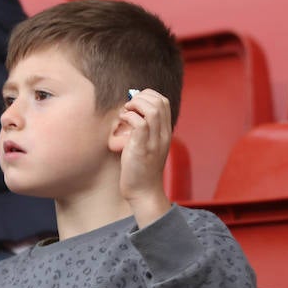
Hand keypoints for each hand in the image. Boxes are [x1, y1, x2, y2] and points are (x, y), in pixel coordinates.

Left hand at [117, 88, 172, 226]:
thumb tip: (131, 111)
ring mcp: (154, 141)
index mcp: (166, 132)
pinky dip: (128, 116)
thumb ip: (145, 129)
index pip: (163, 102)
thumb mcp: (148, 145)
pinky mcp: (142, 148)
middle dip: (140, 97)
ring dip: (135, 105)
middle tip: (128, 107)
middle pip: (159, 101)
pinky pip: (140, 123)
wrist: (144, 191)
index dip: (147, 96)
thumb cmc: (141, 168)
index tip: (134, 104)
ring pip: (152, 109)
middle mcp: (163, 134)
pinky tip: (122, 121)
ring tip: (125, 112)